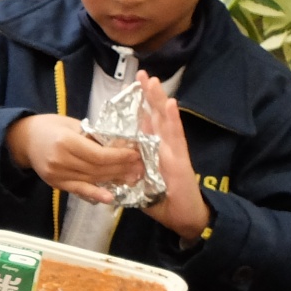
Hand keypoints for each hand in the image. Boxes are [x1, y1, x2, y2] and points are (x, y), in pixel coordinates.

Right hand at [4, 114, 142, 203]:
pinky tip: (109, 198)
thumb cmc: (50, 126)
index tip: (136, 154)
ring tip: (132, 179)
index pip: (98, 154)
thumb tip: (118, 144)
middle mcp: (60, 161)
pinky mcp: (56, 183)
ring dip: (114, 180)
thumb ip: (92, 135)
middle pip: (97, 169)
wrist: (24, 139)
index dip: (120, 156)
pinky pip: (79, 190)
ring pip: (91, 179)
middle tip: (140, 168)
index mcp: (65, 142)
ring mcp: (57, 175)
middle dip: (121, 168)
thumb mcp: (72, 123)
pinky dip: (95, 194)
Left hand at [135, 74, 209, 239]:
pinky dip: (172, 120)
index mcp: (152, 150)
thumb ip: (127, 170)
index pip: (145, 123)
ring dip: (159, 100)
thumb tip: (108, 162)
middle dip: (148, 95)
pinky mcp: (181, 159)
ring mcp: (174, 150)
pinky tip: (170, 104)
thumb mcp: (137, 183)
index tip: (132, 88)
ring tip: (153, 81)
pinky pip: (176, 137)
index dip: (139, 106)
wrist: (182, 216)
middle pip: (155, 116)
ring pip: (165, 121)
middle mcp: (164, 146)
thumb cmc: (161, 200)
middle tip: (142, 74)